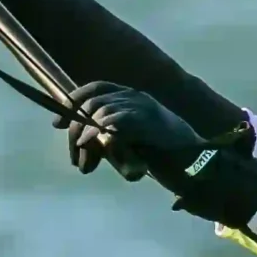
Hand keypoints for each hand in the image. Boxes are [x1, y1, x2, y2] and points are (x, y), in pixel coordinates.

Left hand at [66, 80, 205, 182]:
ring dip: (84, 141)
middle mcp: (138, 98)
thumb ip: (112, 137)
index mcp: (136, 98)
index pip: (97, 88)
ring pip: (98, 114)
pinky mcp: (147, 124)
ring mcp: (143, 109)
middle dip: (75, 131)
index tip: (57, 124)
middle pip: (92, 104)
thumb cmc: (169, 159)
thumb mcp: (135, 143)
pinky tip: (94, 151)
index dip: (74, 101)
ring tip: (86, 165)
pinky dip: (97, 137)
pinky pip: (112, 124)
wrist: (199, 168)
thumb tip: (83, 142)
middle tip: (76, 159)